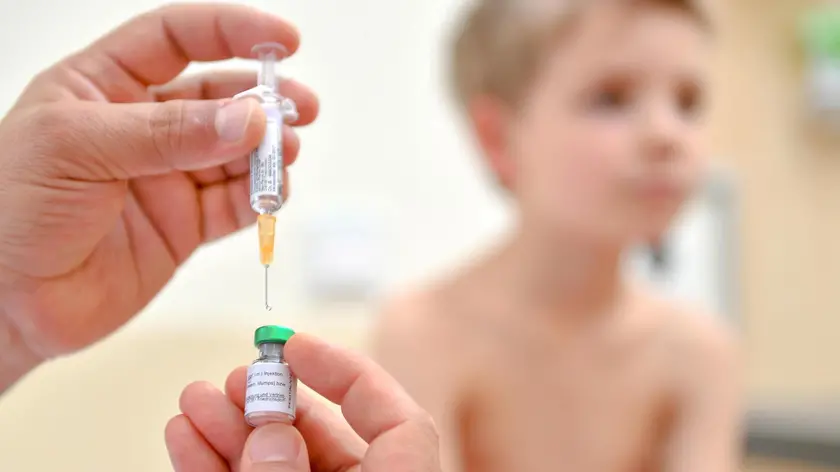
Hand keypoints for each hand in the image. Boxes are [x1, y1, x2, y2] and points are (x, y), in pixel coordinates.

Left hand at [0, 4, 317, 377]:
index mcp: (103, 85)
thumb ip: (167, 133)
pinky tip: (273, 191)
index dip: (230, 31)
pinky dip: (261, 196)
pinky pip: (235, 203)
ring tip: (287, 152)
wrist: (7, 304)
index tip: (282, 40)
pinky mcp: (183, 226)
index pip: (176, 38)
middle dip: (265, 98)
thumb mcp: (78, 149)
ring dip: (269, 149)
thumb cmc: (12, 211)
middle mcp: (141, 126)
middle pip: (219, 95)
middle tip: (301, 107)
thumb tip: (249, 120)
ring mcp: (166, 177)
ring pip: (236, 151)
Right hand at [166, 333, 441, 470]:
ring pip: (280, 464)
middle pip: (327, 439)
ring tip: (194, 401)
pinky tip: (185, 439)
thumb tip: (270, 432)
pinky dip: (215, 469)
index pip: (398, 422)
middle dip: (272, 402)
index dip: (347, 372)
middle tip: (234, 378)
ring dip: (231, 432)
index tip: (293, 345)